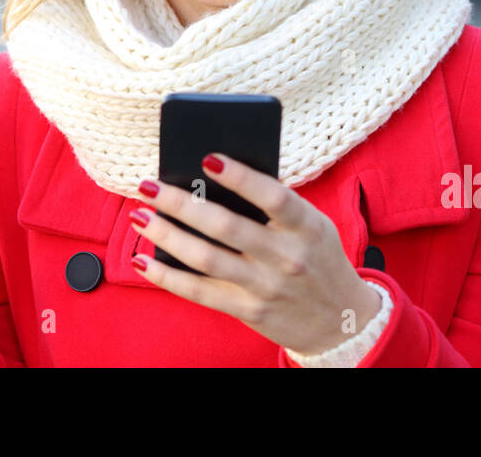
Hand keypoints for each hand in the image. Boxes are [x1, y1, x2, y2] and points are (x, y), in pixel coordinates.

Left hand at [129, 153, 382, 355]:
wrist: (340, 322)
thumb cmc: (317, 258)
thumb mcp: (312, 225)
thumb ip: (275, 206)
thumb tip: (213, 179)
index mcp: (306, 226)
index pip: (273, 196)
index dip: (241, 177)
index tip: (207, 158)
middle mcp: (287, 256)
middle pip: (226, 226)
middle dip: (181, 204)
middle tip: (149, 186)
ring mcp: (267, 287)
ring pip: (205, 258)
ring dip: (166, 235)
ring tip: (140, 216)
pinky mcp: (249, 311)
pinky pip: (200, 293)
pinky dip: (167, 277)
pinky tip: (144, 260)